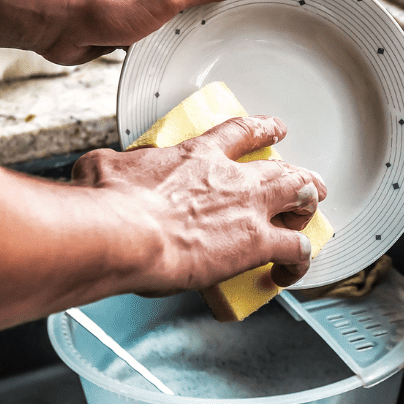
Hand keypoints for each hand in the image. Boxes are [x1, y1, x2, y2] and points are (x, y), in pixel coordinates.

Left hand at [37, 0, 254, 64]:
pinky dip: (166, 53)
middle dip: (216, 26)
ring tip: (212, 65)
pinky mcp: (131, 29)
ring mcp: (146, 6)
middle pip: (203, 6)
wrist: (55, 22)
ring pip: (181, 27)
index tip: (263, 21)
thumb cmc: (106, 3)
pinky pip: (159, 43)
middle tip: (240, 52)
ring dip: (188, 43)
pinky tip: (176, 69)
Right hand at [72, 115, 327, 292]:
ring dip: (308, 209)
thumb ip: (113, 164)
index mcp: (196, 156)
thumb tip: (95, 168)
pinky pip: (297, 251)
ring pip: (302, 199)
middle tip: (307, 182)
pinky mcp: (257, 244)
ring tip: (308, 219)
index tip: (271, 129)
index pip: (239, 133)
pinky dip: (299, 262)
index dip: (261, 129)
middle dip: (299, 176)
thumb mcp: (104, 167)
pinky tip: (289, 273)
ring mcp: (249, 209)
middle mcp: (231, 177)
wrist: (126, 231)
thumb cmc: (111, 203)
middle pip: (283, 168)